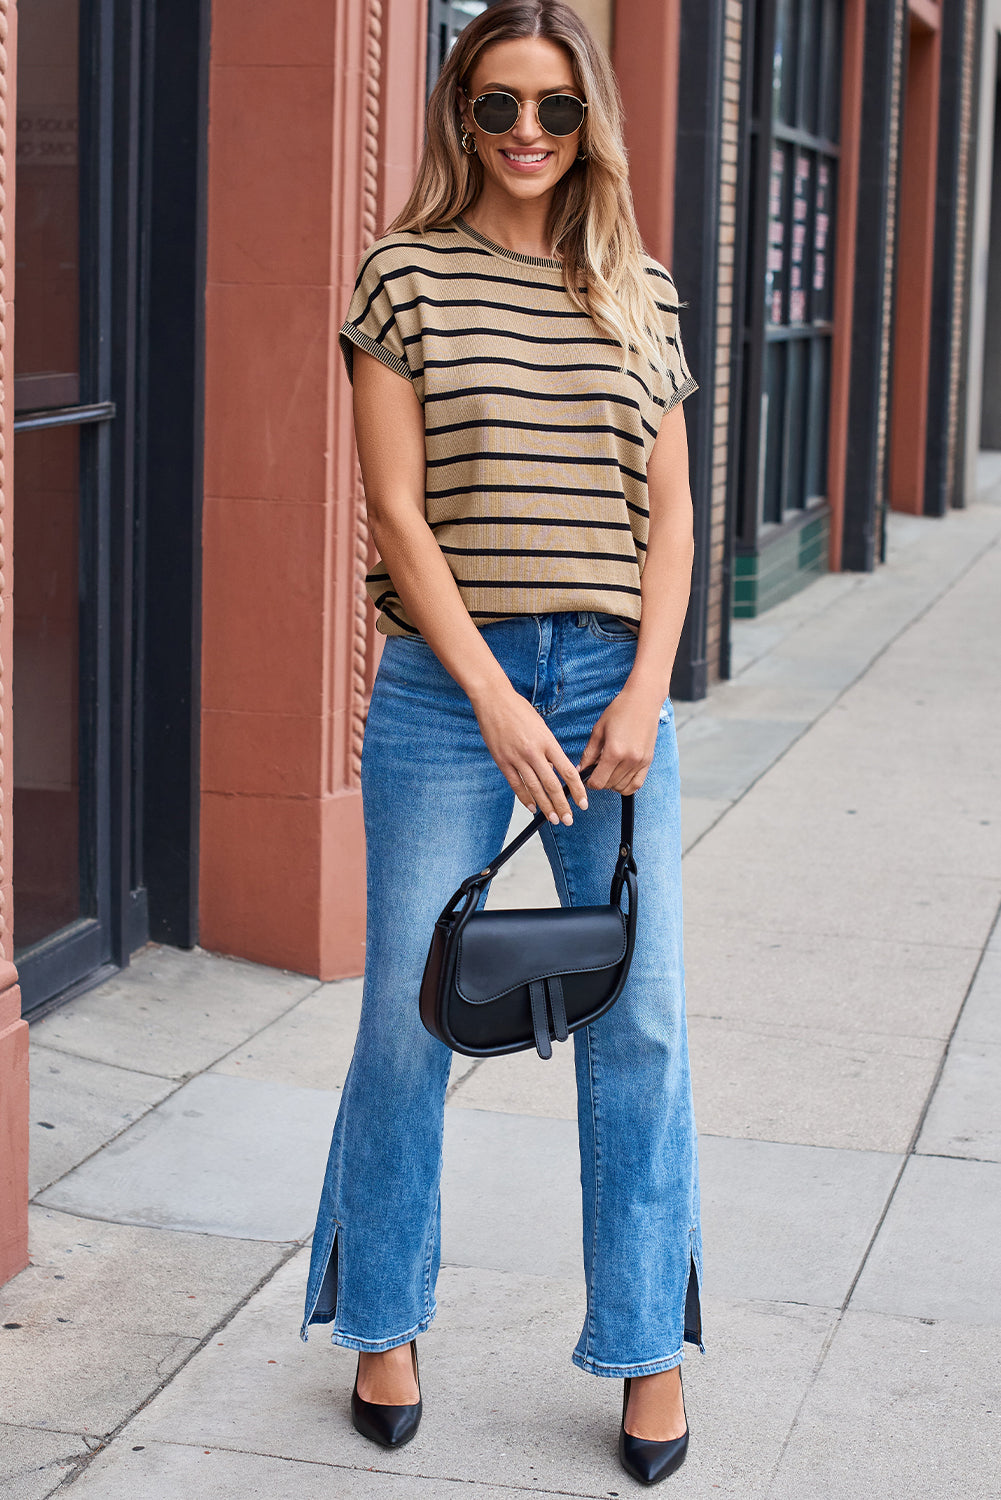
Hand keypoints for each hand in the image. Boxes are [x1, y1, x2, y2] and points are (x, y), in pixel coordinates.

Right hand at [471, 684, 588, 824]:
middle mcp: (533, 752)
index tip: (583, 803)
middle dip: (562, 805)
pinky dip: (525, 798)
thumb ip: (549, 749)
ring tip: (553, 818)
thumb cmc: (519, 710)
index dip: (577, 790)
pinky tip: (532, 807)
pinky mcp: (502, 761)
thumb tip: (556, 770)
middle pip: (552, 785)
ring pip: (534, 788)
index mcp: (547, 741)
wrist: (494, 700)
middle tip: (568, 819)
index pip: (567, 771)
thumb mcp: (541, 727)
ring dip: (545, 806)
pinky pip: (516, 784)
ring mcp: (517, 758)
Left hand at [579, 683, 662, 794]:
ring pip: (622, 787)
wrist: (643, 700)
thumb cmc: (619, 711)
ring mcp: (641, 762)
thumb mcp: (598, 730)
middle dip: (599, 781)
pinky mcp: (648, 761)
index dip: (589, 782)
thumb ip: (589, 754)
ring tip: (608, 770)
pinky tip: (620, 776)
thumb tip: (580, 770)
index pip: (598, 782)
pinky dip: (626, 785)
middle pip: (609, 785)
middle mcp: (629, 760)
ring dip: (612, 784)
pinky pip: (637, 784)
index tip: (586, 776)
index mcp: (614, 752)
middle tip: (596, 770)